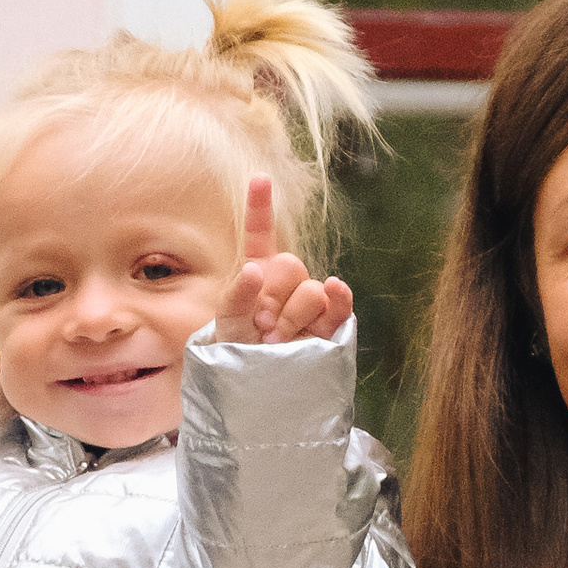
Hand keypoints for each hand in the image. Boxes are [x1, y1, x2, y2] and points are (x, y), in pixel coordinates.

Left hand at [217, 175, 352, 347]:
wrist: (258, 389)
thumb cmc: (238, 354)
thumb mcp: (227, 323)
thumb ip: (236, 295)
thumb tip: (256, 270)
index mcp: (259, 275)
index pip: (261, 237)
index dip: (260, 208)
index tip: (260, 178)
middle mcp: (287, 284)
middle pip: (290, 266)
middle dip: (273, 296)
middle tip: (259, 325)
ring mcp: (311, 303)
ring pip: (312, 290)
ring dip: (292, 316)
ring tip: (275, 341)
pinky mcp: (330, 323)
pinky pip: (340, 305)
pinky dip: (340, 297)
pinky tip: (335, 289)